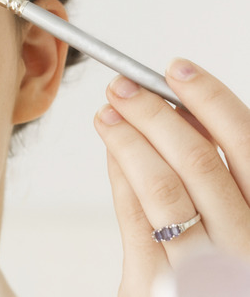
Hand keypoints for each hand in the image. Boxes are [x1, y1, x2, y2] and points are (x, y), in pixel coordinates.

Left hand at [93, 58, 249, 295]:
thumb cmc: (224, 263)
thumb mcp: (239, 217)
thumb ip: (217, 173)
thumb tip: (180, 114)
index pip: (246, 144)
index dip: (209, 99)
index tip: (176, 69)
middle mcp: (245, 241)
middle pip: (198, 160)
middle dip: (154, 113)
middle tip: (123, 86)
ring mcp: (205, 267)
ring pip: (163, 187)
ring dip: (129, 140)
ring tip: (107, 113)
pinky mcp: (160, 284)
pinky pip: (137, 219)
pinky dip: (122, 177)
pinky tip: (112, 152)